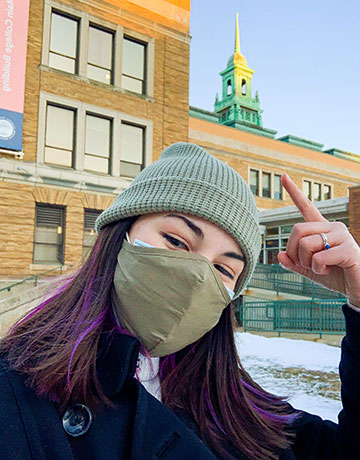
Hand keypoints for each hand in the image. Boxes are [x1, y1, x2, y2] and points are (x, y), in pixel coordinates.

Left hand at [277, 174, 359, 307]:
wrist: (358, 288)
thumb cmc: (336, 276)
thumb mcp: (310, 270)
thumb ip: (294, 263)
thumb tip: (279, 255)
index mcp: (323, 229)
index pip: (306, 207)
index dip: (294, 192)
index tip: (284, 176)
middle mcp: (333, 227)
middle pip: (297, 230)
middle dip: (294, 252)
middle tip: (306, 264)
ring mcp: (342, 235)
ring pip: (306, 244)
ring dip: (307, 263)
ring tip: (321, 268)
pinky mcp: (348, 249)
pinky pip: (318, 258)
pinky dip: (318, 269)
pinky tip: (329, 270)